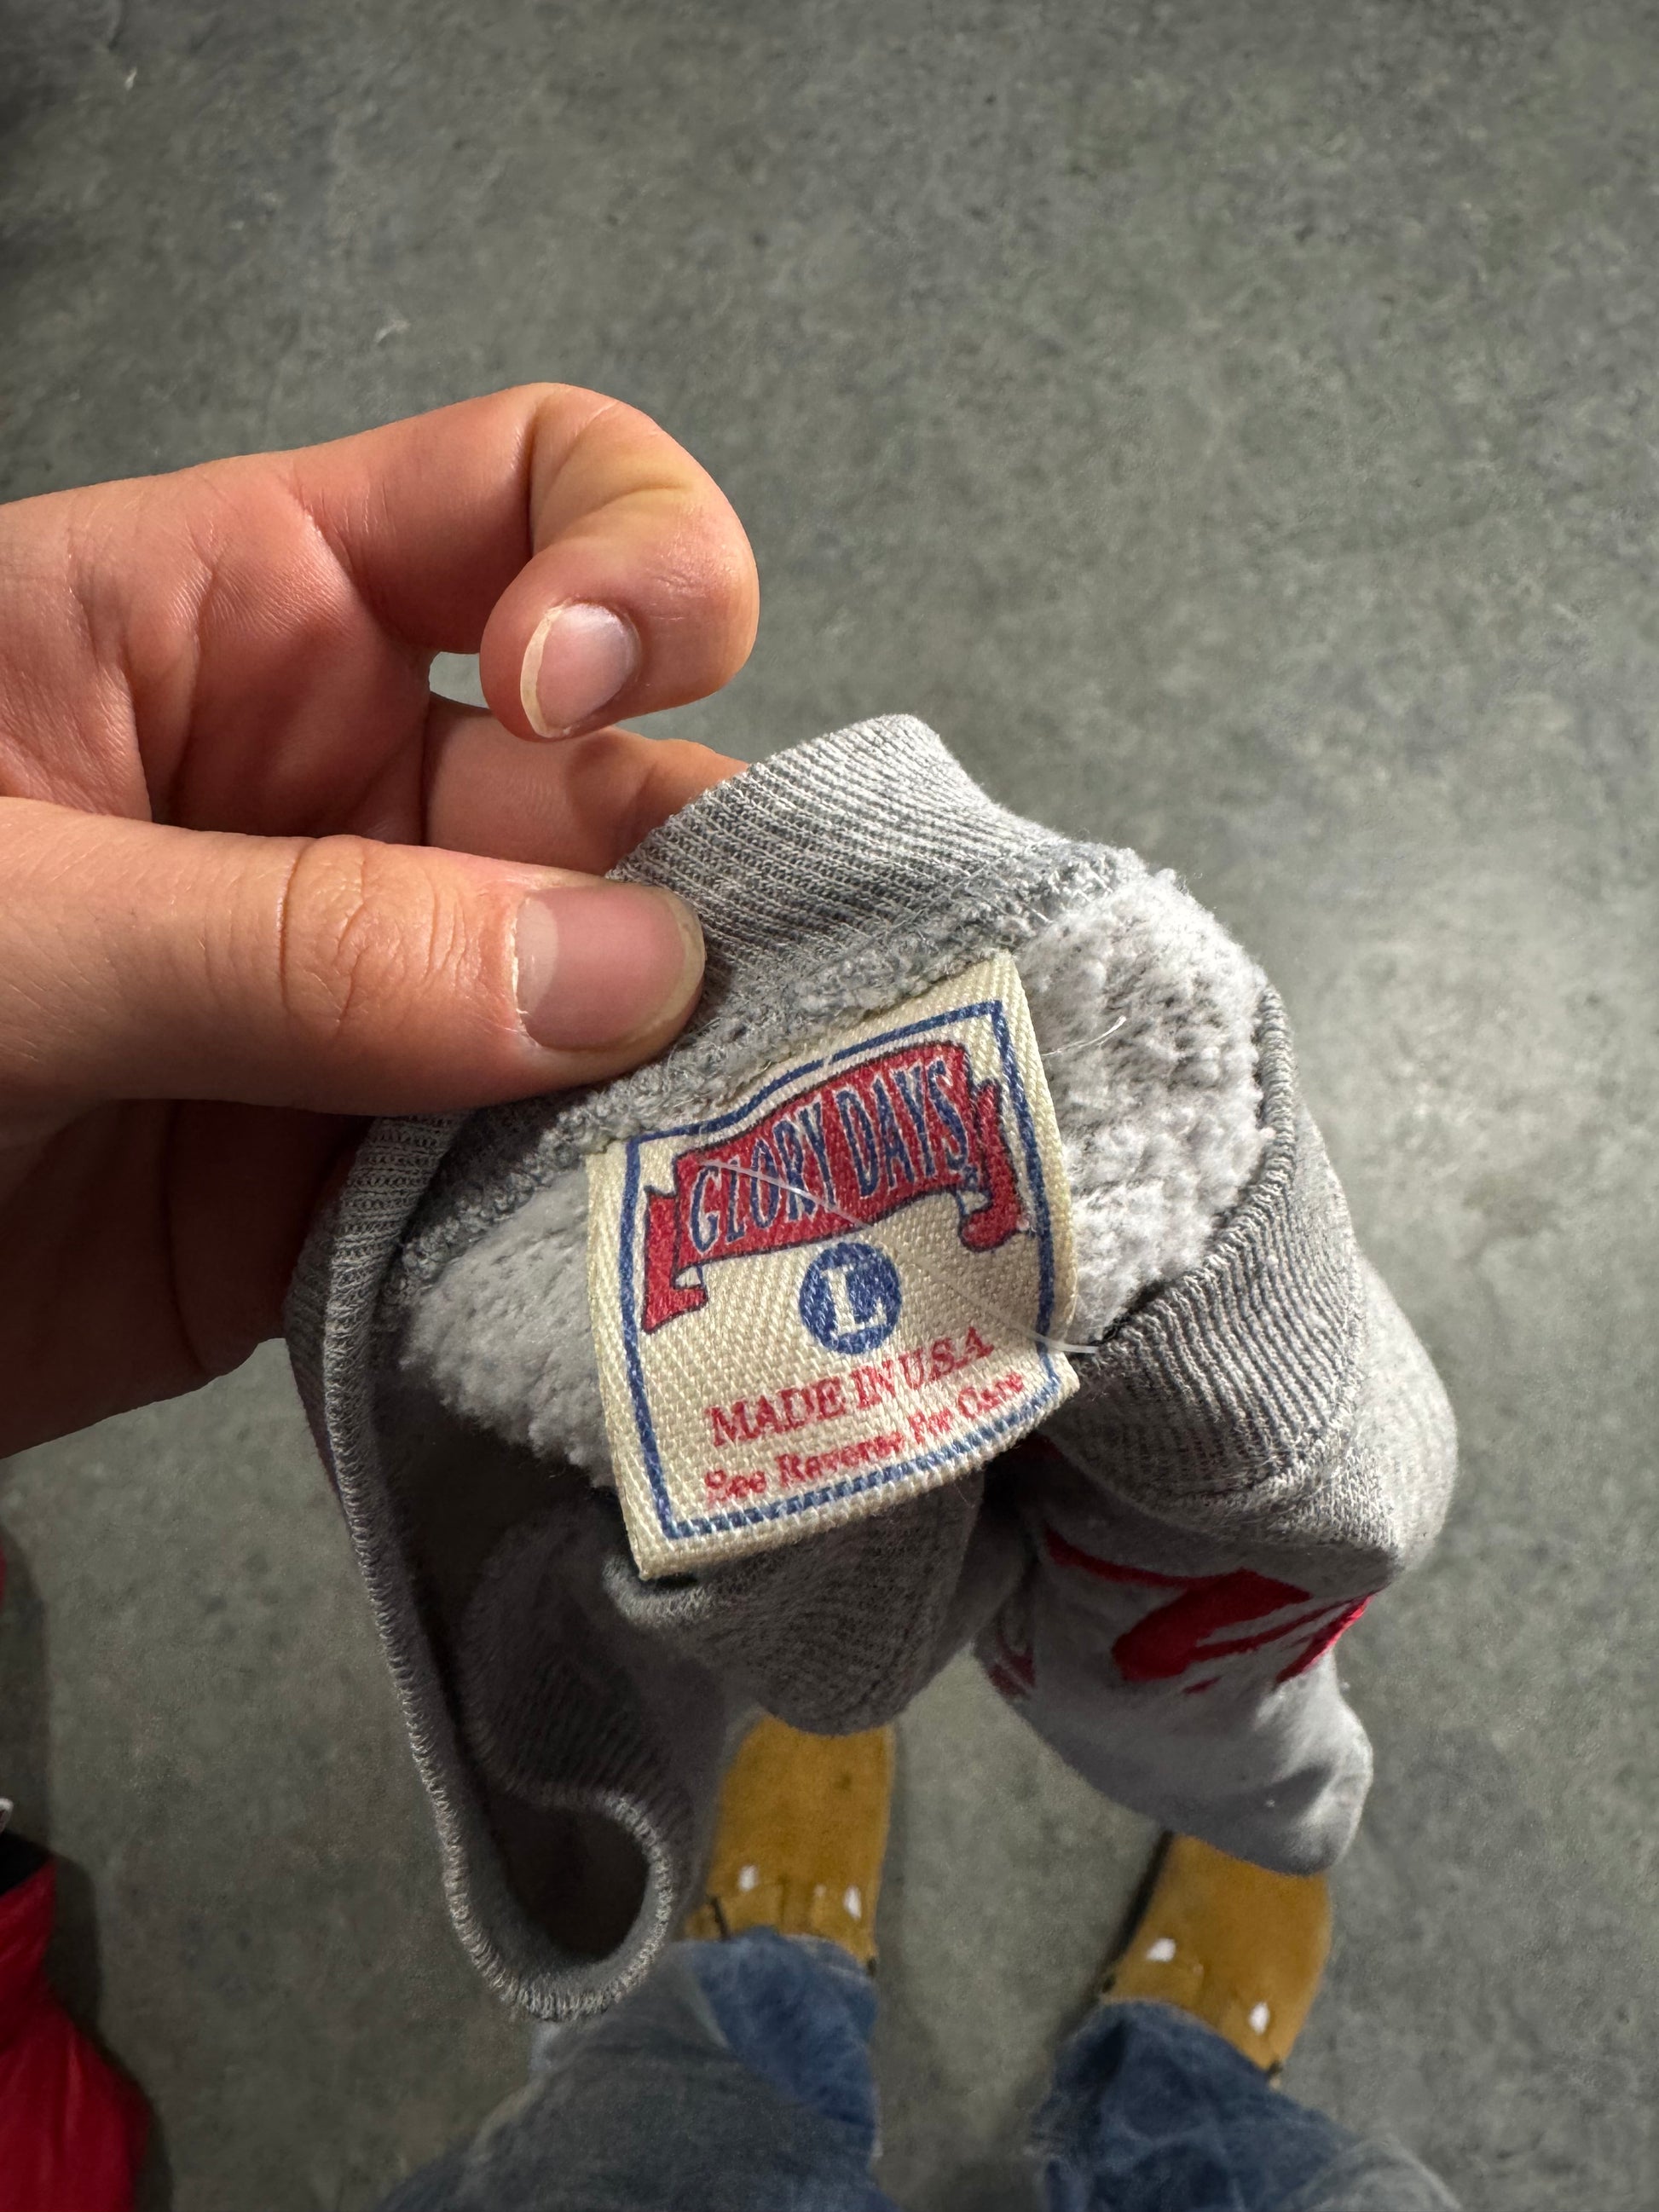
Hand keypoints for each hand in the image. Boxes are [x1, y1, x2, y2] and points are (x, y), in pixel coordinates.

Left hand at [0, 385, 757, 1453]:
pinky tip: (655, 1273)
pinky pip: (535, 1179)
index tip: (578, 701)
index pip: (527, 495)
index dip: (627, 561)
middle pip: (620, 784)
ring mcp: (370, 1002)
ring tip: (760, 1173)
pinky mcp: (355, 1186)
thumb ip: (294, 945)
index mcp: (244, 622)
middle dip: (705, 882)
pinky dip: (602, 1220)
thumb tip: (631, 973)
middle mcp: (346, 800)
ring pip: (616, 1002)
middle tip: (753, 1022)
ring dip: (690, 1077)